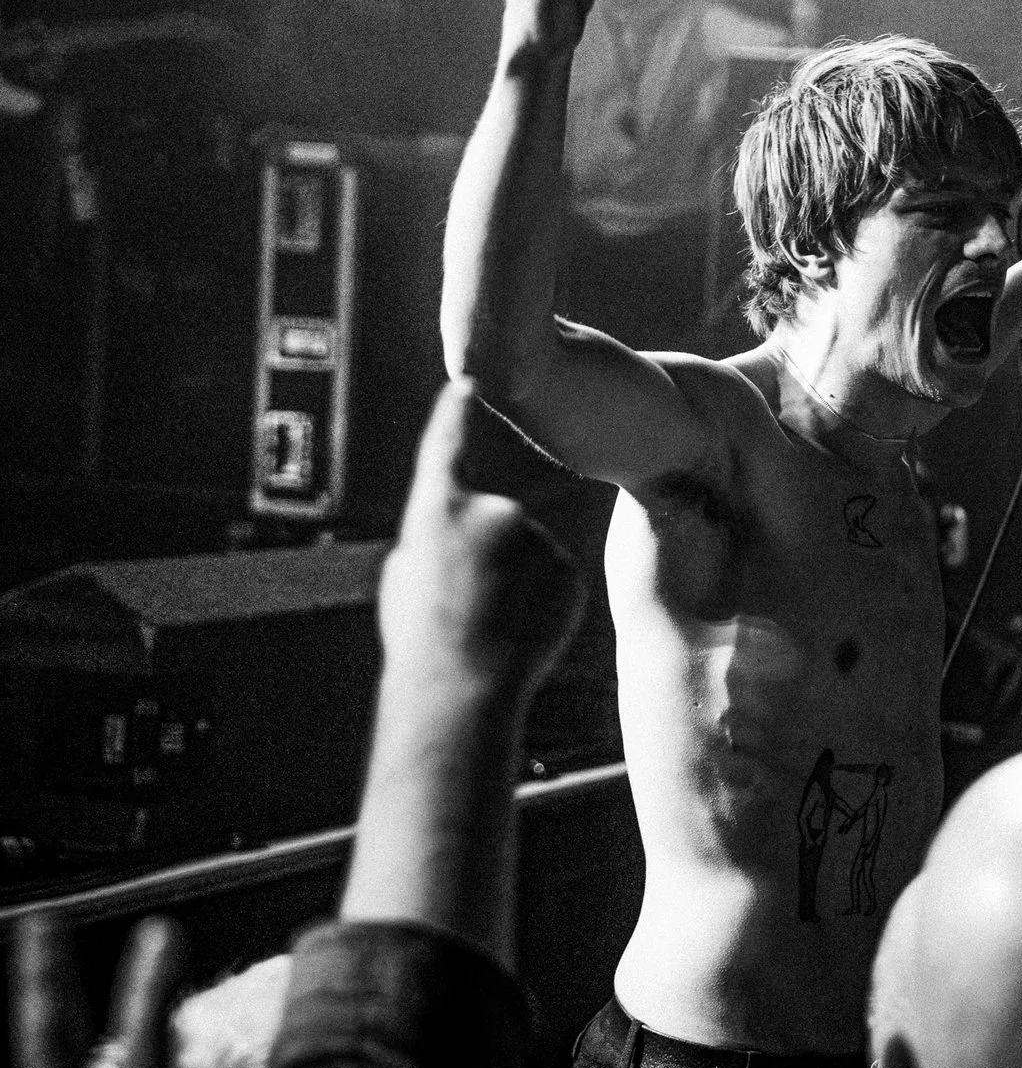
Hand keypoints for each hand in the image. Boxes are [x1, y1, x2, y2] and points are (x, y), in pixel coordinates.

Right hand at [377, 380, 584, 691]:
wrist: (462, 687)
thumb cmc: (421, 638)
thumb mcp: (406, 578)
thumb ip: (436, 539)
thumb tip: (460, 532)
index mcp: (437, 512)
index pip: (445, 449)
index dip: (453, 415)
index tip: (468, 380)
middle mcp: (491, 512)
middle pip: (496, 522)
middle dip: (487, 557)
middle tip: (466, 604)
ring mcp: (535, 539)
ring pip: (528, 555)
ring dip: (514, 584)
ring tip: (489, 622)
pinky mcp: (568, 569)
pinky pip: (553, 580)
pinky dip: (541, 602)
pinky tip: (519, 630)